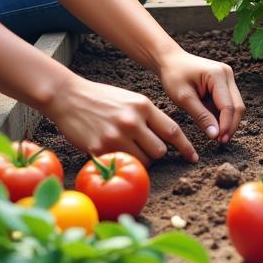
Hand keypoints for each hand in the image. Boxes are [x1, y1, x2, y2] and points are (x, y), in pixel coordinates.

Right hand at [42, 73, 198, 164]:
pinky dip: (122, 165)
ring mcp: (117, 136)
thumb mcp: (130, 100)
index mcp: (143, 105)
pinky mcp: (101, 149)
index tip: (193, 157)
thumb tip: (164, 137)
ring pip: (143, 161)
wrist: (69, 97)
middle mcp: (133, 121)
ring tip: (128, 151)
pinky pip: (121, 165)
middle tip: (145, 149)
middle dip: (156, 154)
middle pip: (160, 150)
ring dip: (140, 161)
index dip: (185, 146)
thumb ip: (147, 116)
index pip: (172, 130)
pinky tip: (114, 156)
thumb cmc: (102, 99)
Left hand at [157, 49, 245, 144]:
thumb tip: (216, 135)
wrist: (170, 60)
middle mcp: (227, 74)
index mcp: (218, 75)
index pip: (229, 106)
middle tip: (220, 142)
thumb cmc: (174, 76)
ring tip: (216, 136)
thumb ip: (201, 116)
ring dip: (228, 121)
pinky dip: (223, 115)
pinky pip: (228, 102)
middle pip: (237, 106)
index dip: (226, 125)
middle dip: (231, 125)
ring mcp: (227, 77)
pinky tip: (214, 125)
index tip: (219, 141)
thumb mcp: (184, 98)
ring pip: (235, 105)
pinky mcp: (224, 82)